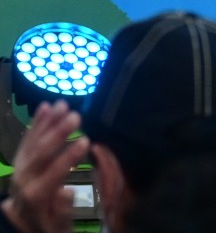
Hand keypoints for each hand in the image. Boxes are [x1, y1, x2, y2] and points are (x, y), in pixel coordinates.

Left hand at [0, 101, 88, 232]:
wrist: (26, 225)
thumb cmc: (48, 227)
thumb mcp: (59, 227)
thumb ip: (61, 212)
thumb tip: (67, 192)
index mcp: (34, 198)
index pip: (51, 175)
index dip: (67, 158)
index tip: (86, 141)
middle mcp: (23, 181)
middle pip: (39, 155)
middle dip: (57, 135)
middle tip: (75, 116)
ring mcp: (20, 170)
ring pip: (31, 144)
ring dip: (47, 123)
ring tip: (62, 104)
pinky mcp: (21, 162)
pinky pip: (26, 140)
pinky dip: (35, 124)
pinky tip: (45, 107)